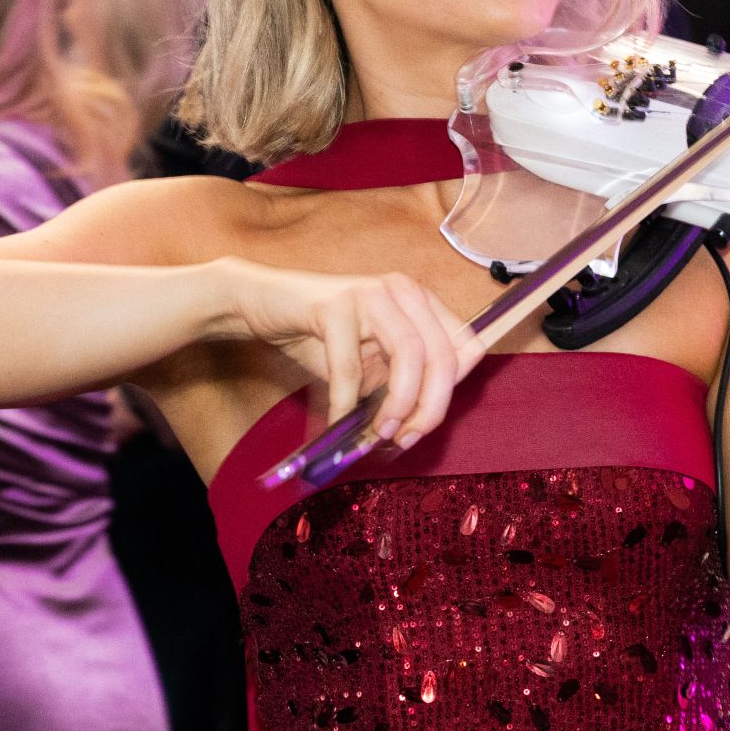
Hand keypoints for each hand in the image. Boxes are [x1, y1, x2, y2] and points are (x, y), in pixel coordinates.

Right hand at [220, 261, 479, 449]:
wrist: (262, 305)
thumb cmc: (320, 339)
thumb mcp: (371, 363)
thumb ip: (399, 386)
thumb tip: (415, 431)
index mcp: (422, 303)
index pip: (466, 346)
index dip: (452, 391)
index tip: (424, 424)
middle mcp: (404, 291)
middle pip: (443, 354)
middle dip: (431, 407)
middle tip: (408, 439)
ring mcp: (372, 293)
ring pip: (409, 353)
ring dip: (399, 403)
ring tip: (380, 433)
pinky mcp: (335, 304)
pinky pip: (350, 365)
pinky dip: (346, 402)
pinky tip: (337, 422)